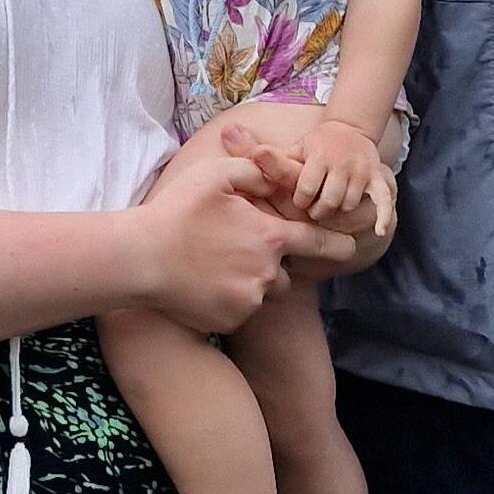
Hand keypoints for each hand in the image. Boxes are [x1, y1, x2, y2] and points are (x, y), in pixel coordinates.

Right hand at [135, 152, 351, 335]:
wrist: (140, 260)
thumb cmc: (178, 211)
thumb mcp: (216, 175)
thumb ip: (254, 171)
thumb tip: (275, 173)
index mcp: (270, 238)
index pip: (318, 241)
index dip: (337, 243)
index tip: (353, 246)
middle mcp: (267, 275)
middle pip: (287, 271)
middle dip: (275, 260)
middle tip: (242, 246)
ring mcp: (248, 302)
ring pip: (264, 291)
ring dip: (253, 280)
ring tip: (219, 262)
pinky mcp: (229, 321)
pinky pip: (242, 309)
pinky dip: (231, 297)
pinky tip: (205, 281)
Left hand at [218, 122, 387, 236]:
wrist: (352, 133)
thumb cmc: (313, 149)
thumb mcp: (291, 150)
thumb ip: (260, 149)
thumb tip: (226, 131)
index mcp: (317, 155)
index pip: (304, 185)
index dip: (299, 199)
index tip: (298, 202)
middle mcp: (339, 162)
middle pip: (326, 199)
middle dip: (317, 210)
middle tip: (312, 211)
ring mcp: (359, 172)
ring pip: (348, 203)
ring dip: (339, 213)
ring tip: (330, 212)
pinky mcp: (376, 180)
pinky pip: (383, 199)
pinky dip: (382, 214)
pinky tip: (378, 230)